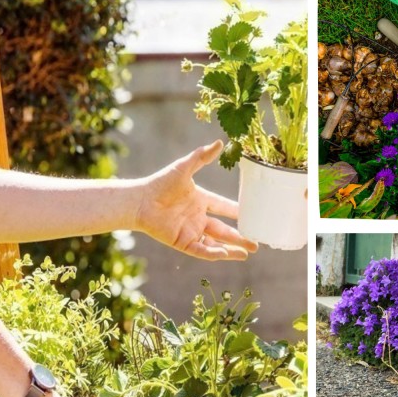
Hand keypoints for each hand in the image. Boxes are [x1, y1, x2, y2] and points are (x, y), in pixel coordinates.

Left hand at [136, 140, 257, 260]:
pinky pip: (202, 250)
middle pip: (224, 230)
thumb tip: (219, 142)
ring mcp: (191, 231)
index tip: (254, 215)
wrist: (140, 201)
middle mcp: (198, 217)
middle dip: (240, 237)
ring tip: (248, 253)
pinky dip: (215, 253)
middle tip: (257, 244)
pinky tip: (228, 254)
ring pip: (216, 243)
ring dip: (232, 248)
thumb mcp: (184, 168)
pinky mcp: (182, 242)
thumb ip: (202, 157)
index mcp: (200, 200)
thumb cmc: (160, 183)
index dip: (238, 212)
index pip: (224, 207)